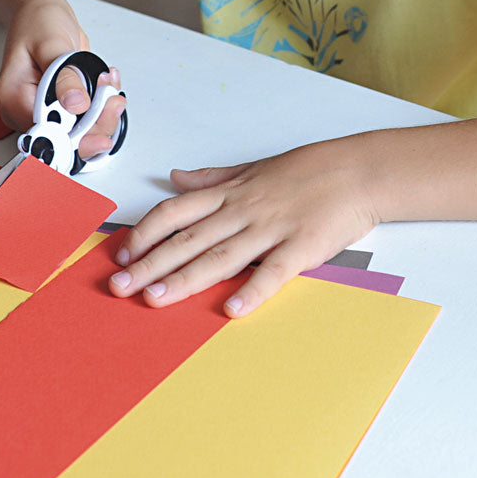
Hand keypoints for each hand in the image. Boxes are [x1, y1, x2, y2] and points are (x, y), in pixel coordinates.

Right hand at [0, 0, 124, 159]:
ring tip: (110, 85)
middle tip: (113, 97)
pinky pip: (83, 120)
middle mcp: (23, 111)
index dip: (77, 133)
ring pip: (78, 133)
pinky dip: (100, 107)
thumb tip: (75, 104)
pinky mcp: (57, 109)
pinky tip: (106, 86)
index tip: (101, 117)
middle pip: (64, 138)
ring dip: (102, 113)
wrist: (41, 13)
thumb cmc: (39, 22)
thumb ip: (64, 74)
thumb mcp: (52, 42)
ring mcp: (41, 111)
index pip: (47, 132)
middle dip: (96, 121)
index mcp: (13, 97)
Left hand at [108, 137, 379, 316]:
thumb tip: (175, 177)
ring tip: (154, 299)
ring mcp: (271, 228)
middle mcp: (243, 210)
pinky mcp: (301, 247)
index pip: (176, 212)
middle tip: (119, 287)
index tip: (122, 254)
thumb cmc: (306, 170)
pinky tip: (232, 309)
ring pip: (220, 256)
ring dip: (184, 279)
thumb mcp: (251, 168)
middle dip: (150, 264)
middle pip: (188, 239)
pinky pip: (273, 272)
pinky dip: (253, 290)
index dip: (146, 233)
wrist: (357, 171)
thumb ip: (211, 179)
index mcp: (230, 193)